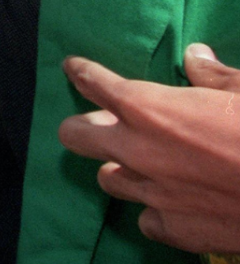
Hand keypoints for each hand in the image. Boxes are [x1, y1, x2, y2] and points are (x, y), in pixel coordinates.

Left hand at [59, 45, 239, 253]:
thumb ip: (214, 76)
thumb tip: (195, 57)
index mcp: (149, 108)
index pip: (94, 84)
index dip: (82, 73)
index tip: (74, 68)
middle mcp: (139, 151)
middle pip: (75, 135)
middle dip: (82, 126)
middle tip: (103, 122)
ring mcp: (153, 194)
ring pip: (107, 179)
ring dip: (119, 167)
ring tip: (138, 161)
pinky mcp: (175, 229)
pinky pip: (146, 219)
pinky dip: (155, 210)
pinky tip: (171, 202)